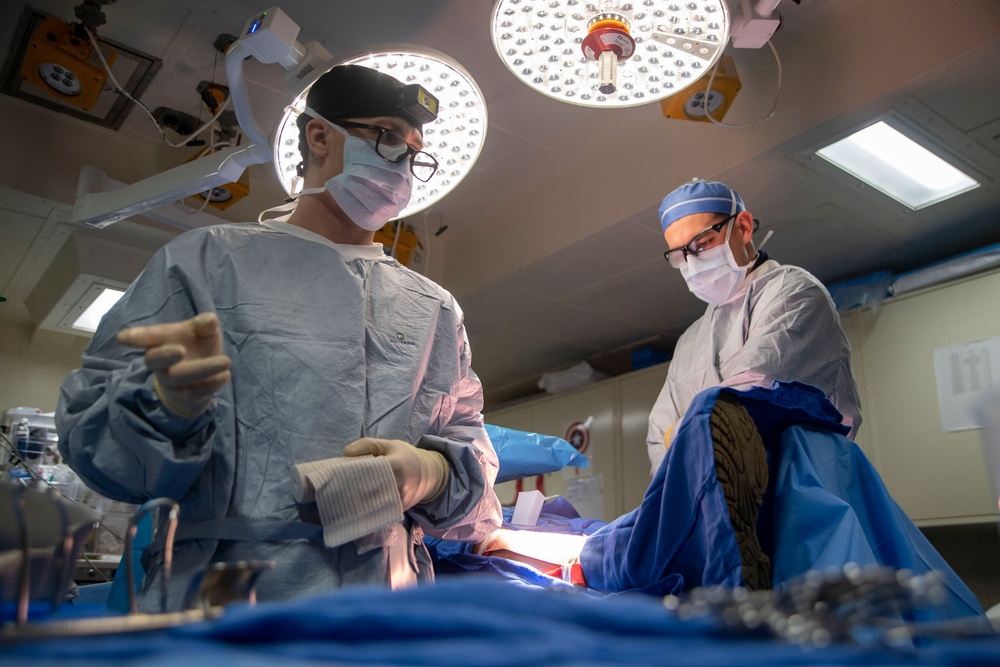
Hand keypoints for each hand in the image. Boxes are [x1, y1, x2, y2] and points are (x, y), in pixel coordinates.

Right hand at [117, 312, 231, 418]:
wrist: (203, 377)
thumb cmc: (197, 346)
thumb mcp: (203, 332)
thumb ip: (205, 324)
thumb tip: (208, 320)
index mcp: (160, 341)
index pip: (144, 337)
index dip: (135, 337)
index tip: (123, 338)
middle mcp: (160, 363)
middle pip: (154, 361)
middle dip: (165, 355)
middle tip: (181, 350)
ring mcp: (170, 381)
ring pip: (178, 378)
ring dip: (202, 370)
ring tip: (225, 361)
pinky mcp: (183, 397)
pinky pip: (193, 393)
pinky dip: (210, 385)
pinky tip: (225, 375)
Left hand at [343, 438, 447, 509]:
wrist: (429, 474)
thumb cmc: (405, 457)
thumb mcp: (389, 445)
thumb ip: (368, 445)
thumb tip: (346, 453)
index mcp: (397, 465)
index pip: (372, 471)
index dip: (354, 474)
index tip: (339, 476)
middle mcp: (401, 486)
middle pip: (370, 492)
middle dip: (352, 492)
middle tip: (335, 490)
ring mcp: (400, 501)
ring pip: (374, 505)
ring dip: (357, 504)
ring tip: (342, 500)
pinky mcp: (399, 512)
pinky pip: (380, 513)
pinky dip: (367, 511)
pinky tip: (354, 509)